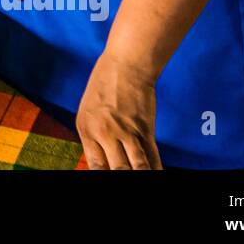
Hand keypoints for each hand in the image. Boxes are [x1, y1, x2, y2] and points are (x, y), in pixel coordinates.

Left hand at [76, 51, 162, 169]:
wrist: (125, 65)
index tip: (110, 179)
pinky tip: (156, 173)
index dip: (103, 178)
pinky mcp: (145, 129)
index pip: (95, 166)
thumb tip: (103, 163)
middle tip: (126, 175)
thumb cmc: (104, 86)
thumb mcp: (87, 112)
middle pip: (118, 170)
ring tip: (141, 176)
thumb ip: (94, 138)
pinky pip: (153, 157)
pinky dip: (156, 169)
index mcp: (87, 130)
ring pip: (137, 167)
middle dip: (123, 177)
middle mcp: (105, 134)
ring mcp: (127, 132)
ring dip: (140, 174)